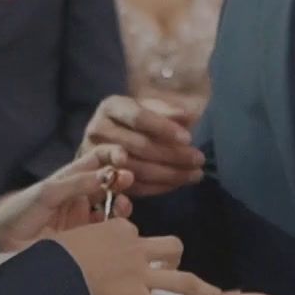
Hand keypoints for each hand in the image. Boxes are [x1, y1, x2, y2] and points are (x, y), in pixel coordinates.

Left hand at [0, 146, 134, 251]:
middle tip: (126, 180)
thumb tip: (109, 174)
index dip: (112, 155)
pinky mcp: (86, 237)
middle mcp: (81, 194)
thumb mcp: (48, 191)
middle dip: (122, 179)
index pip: (98, 159)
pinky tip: (114, 225)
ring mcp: (84, 216)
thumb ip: (78, 182)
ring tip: (121, 205)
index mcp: (71, 177)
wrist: (6, 243)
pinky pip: (108, 229)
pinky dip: (116, 226)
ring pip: (113, 205)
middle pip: (110, 182)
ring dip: (122, 203)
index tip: (122, 158)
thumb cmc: (21, 211)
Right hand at [51, 219, 225, 294]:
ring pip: (182, 278)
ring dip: (204, 291)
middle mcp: (134, 246)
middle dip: (175, 260)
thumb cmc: (46, 260)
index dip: (133, 249)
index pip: (135, 234)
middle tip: (173, 275)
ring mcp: (138, 273)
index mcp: (116, 229)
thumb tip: (69, 252)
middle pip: (169, 247)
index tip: (125, 261)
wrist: (45, 273)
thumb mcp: (63, 241)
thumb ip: (76, 244)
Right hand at [81, 96, 204, 196]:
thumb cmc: (136, 120)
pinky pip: (134, 186)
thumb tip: (187, 116)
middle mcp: (98, 130)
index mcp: (111, 107)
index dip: (164, 128)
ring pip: (137, 169)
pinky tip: (179, 183)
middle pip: (139, 145)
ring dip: (170, 174)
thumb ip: (167, 111)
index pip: (138, 117)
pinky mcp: (103, 179)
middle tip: (199, 159)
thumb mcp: (150, 108)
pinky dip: (160, 187)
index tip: (188, 138)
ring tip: (195, 174)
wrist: (110, 139)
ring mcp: (96, 157)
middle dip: (173, 155)